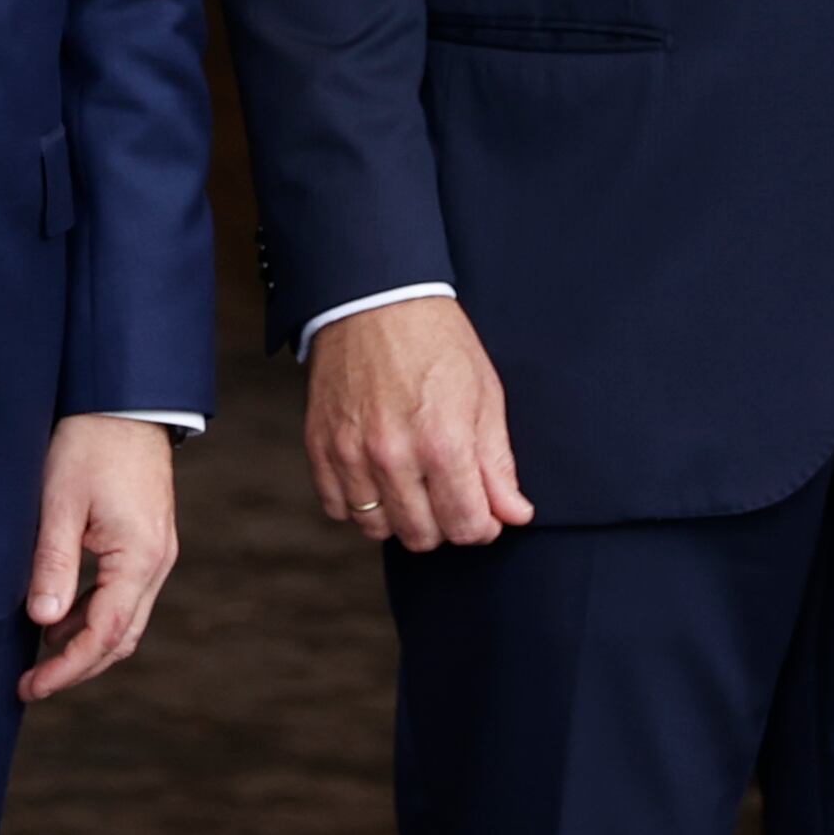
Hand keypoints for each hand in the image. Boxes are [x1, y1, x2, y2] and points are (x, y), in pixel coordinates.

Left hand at [20, 416, 179, 703]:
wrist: (121, 399)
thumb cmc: (88, 443)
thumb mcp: (59, 503)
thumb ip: (52, 564)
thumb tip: (43, 621)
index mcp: (140, 557)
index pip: (105, 635)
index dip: (67, 668)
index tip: (32, 686)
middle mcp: (157, 562)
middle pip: (122, 638)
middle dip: (77, 665)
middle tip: (32, 682)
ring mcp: (157, 553)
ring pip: (124, 620)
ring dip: (84, 641)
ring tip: (37, 652)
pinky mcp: (147, 542)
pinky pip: (123, 595)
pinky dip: (92, 614)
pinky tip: (57, 615)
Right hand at [306, 297, 532, 549]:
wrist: (373, 299)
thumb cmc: (436, 341)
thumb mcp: (484, 395)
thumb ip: (497, 462)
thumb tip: (514, 514)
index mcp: (442, 441)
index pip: (467, 526)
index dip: (484, 526)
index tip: (485, 511)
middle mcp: (392, 454)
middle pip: (422, 535)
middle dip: (445, 524)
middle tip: (450, 495)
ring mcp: (349, 452)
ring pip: (376, 529)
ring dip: (400, 518)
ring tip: (413, 486)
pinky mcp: (319, 446)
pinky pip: (337, 508)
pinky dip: (358, 504)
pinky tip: (377, 480)